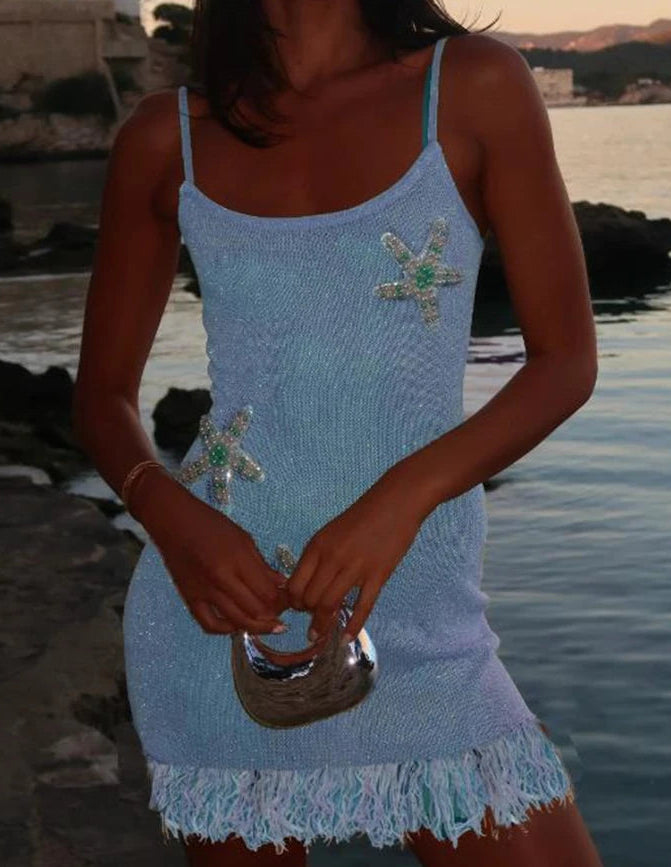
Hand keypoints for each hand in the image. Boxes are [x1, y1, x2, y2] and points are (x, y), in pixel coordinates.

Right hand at [137, 471, 287, 634]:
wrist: (173, 522)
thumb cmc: (211, 525)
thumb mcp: (243, 539)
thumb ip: (262, 565)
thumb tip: (281, 584)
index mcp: (237, 560)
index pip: (267, 593)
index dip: (282, 602)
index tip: (288, 601)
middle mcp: (221, 578)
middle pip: (255, 610)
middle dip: (273, 616)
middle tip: (280, 614)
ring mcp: (204, 591)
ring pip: (236, 621)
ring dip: (256, 627)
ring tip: (266, 625)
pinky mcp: (190, 598)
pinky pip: (209, 624)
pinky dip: (226, 629)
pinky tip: (237, 625)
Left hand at [285, 466, 423, 643]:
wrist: (396, 501)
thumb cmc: (363, 515)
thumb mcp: (331, 531)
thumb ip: (318, 556)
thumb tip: (304, 583)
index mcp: (318, 546)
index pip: (295, 584)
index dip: (293, 601)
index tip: (298, 609)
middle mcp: (332, 557)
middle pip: (310, 598)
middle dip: (308, 614)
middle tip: (311, 621)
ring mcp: (356, 567)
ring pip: (330, 605)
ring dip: (323, 625)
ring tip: (321, 636)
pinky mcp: (378, 574)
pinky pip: (362, 606)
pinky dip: (353, 625)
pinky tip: (346, 638)